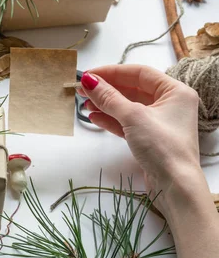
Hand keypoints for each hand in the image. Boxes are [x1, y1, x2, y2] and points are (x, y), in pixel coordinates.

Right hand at [78, 64, 203, 213]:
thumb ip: (109, 97)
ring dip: (105, 104)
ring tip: (84, 104)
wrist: (174, 185)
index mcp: (175, 91)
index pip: (139, 73)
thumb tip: (89, 81)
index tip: (89, 75)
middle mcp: (169, 104)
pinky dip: (110, 119)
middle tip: (82, 89)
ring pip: (127, 106)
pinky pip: (126, 122)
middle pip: (131, 89)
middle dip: (106, 89)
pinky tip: (94, 117)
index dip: (112, 72)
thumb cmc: (163, 146)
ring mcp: (158, 122)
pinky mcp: (148, 138)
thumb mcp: (133, 116)